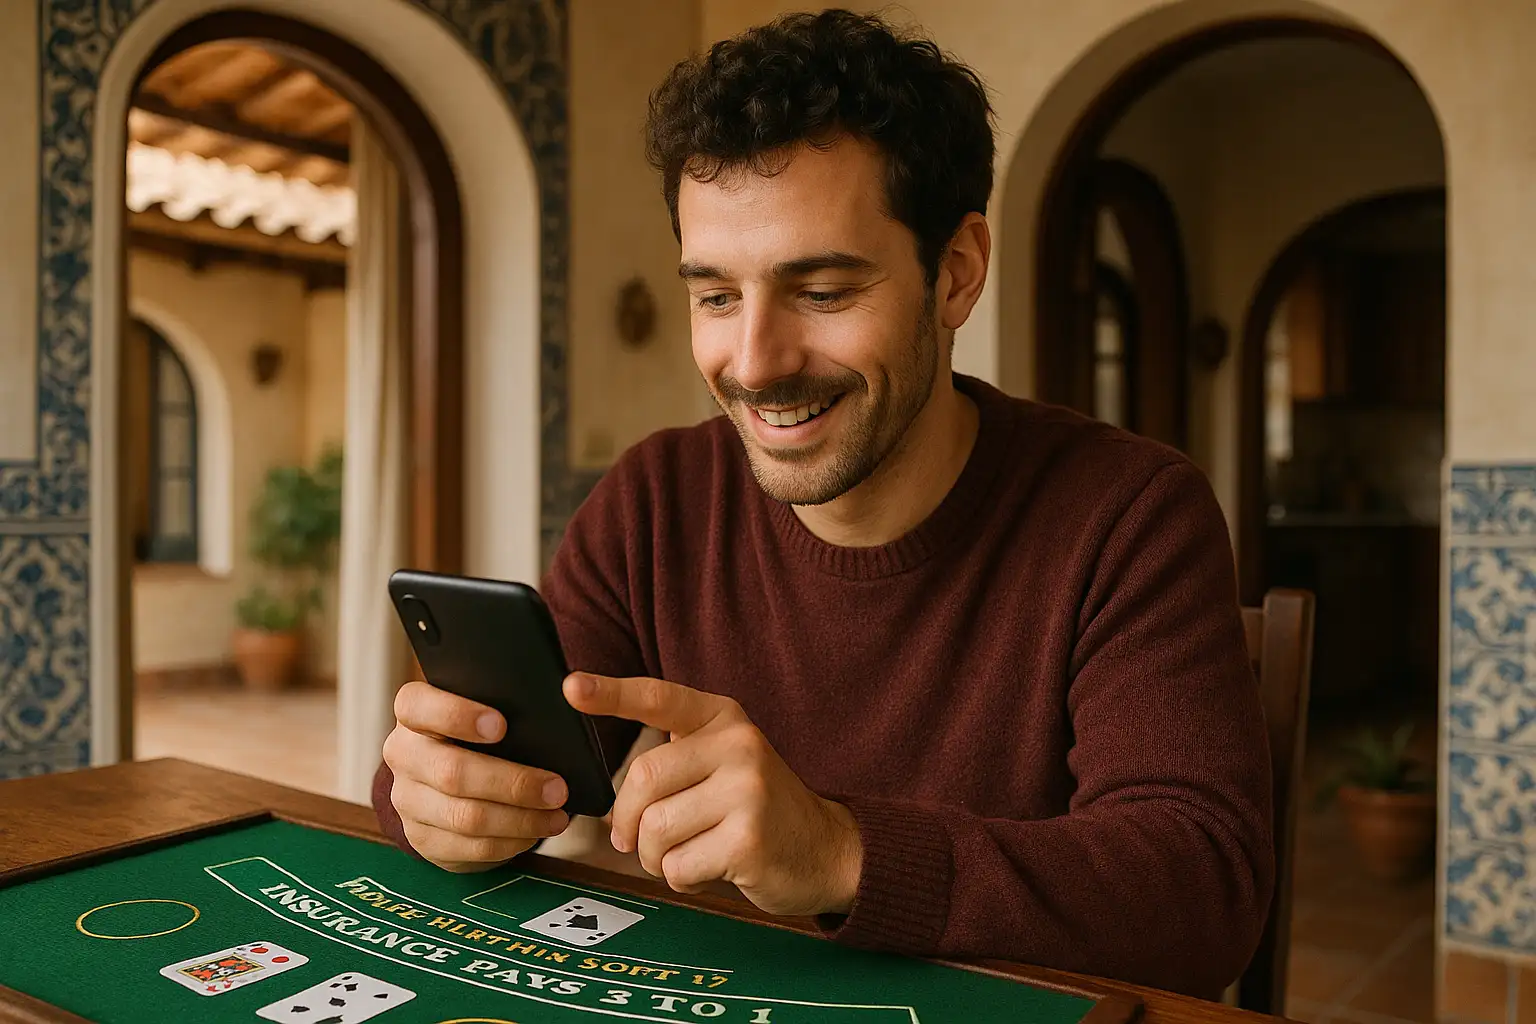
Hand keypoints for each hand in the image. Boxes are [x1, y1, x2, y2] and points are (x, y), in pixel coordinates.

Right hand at [382, 681, 571, 872]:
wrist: (449, 780)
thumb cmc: (480, 734)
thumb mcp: (484, 710)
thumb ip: (504, 705)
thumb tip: (561, 706)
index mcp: (413, 712)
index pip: (417, 705)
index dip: (457, 715)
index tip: (502, 725)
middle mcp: (402, 754)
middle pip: (453, 772)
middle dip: (514, 784)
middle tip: (557, 788)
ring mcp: (407, 799)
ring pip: (465, 817)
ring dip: (520, 820)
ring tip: (557, 816)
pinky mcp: (420, 837)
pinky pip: (468, 847)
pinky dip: (509, 842)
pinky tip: (534, 832)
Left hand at [564, 673, 862, 916]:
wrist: (826, 848)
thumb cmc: (757, 809)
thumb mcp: (724, 764)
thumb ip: (677, 761)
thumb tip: (615, 805)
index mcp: (723, 719)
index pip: (660, 699)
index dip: (611, 693)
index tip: (570, 688)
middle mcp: (738, 745)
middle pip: (642, 779)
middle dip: (631, 822)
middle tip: (642, 842)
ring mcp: (747, 791)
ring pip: (656, 829)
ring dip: (657, 858)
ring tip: (688, 855)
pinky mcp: (749, 839)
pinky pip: (679, 867)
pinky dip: (683, 879)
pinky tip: (713, 870)